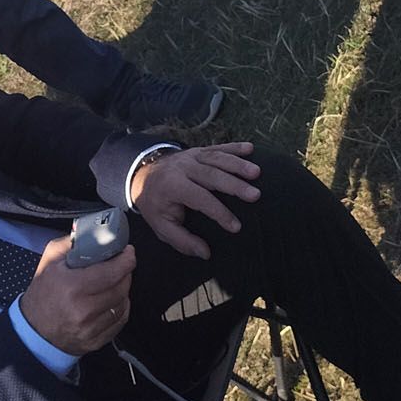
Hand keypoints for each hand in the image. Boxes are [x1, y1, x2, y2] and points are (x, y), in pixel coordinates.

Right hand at [17, 234, 136, 354]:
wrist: (33, 331)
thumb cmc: (42, 293)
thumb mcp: (50, 261)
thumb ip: (72, 243)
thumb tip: (95, 232)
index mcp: (72, 287)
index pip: (112, 272)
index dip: (126, 260)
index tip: (128, 253)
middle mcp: (83, 310)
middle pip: (121, 287)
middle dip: (125, 273)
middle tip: (121, 265)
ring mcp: (91, 329)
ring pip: (123, 304)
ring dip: (123, 290)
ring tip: (114, 283)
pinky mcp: (96, 342)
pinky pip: (120, 321)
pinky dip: (120, 308)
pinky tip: (112, 300)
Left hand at [131, 143, 260, 259]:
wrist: (143, 176)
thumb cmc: (156, 205)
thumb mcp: (161, 227)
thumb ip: (182, 241)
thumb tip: (205, 253)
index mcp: (173, 186)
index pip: (200, 198)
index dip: (219, 212)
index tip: (236, 226)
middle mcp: (183, 168)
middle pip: (212, 175)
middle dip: (235, 185)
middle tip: (255, 195)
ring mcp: (191, 156)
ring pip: (217, 158)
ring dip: (238, 164)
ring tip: (257, 172)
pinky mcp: (198, 151)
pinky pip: (218, 148)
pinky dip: (234, 147)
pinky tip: (251, 148)